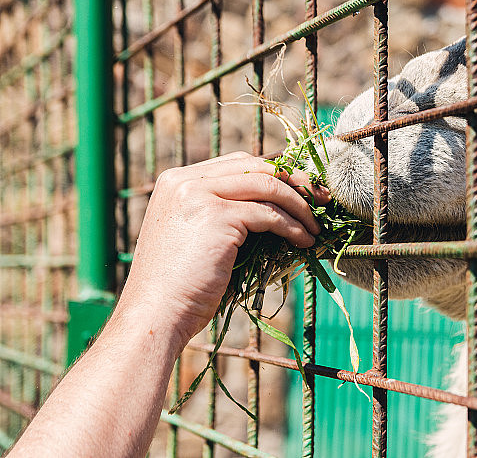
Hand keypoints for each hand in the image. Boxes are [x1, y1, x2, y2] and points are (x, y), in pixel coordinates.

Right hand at [119, 151, 329, 351]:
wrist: (155, 315)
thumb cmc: (179, 287)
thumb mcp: (196, 237)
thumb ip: (221, 212)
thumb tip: (273, 208)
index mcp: (176, 180)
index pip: (239, 162)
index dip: (275, 174)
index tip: (301, 191)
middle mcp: (184, 180)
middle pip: (255, 165)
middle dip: (294, 182)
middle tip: (320, 200)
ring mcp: (198, 195)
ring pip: (268, 186)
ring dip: (299, 207)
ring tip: (315, 227)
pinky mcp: (217, 216)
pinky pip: (269, 214)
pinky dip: (292, 226)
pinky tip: (304, 241)